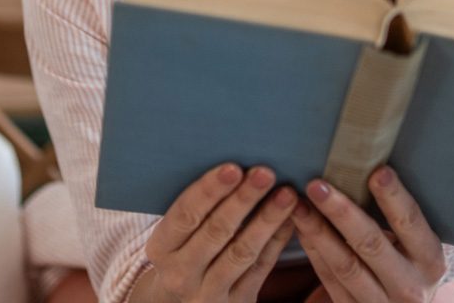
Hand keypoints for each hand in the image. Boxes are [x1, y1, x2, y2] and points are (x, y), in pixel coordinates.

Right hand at [144, 163, 297, 302]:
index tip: (233, 167)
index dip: (209, 191)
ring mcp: (209, 293)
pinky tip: (291, 218)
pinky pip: (261, 269)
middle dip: (243, 199)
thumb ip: (194, 209)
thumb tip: (233, 164)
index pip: (185, 215)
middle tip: (265, 172)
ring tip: (287, 193)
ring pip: (242, 251)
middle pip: (216, 231)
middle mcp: (181, 273)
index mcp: (161, 248)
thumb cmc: (183, 254)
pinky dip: (277, 241)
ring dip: (267, 220)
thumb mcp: (174, 238)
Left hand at [290, 166, 446, 302]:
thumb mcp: (419, 244)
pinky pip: (329, 279)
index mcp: (430, 260)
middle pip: (371, 244)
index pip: (410, 223)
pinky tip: (301, 226)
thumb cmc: (411, 262)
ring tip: (298, 204)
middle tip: (318, 185)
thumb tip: (372, 164)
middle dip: (342, 212)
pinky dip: (313, 250)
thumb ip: (401, 216)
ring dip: (318, 231)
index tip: (377, 170)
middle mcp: (410, 286)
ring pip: (344, 264)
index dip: (394, 197)